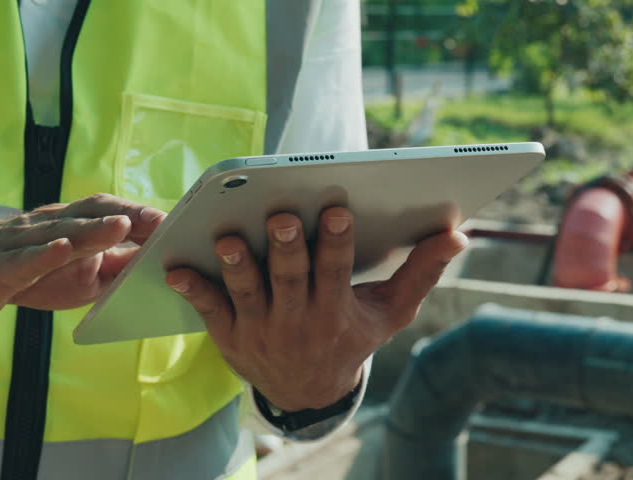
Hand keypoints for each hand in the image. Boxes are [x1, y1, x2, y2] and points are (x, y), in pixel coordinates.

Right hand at [0, 193, 164, 320]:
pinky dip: (44, 254)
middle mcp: (54, 224)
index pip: (115, 212)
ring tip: (122, 227)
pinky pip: (25, 259)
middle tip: (159, 220)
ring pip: (63, 232)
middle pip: (94, 214)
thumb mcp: (86, 274)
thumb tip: (165, 264)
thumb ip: (121, 265)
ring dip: (94, 230)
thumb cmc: (38, 272)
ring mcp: (27, 241)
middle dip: (128, 215)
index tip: (177, 220)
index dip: (144, 215)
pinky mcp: (1, 266)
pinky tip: (63, 250)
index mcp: (77, 223)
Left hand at [165, 207, 467, 411]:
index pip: (336, 273)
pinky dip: (193, 291)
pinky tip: (175, 269)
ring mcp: (261, 328)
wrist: (308, 391)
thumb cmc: (353, 337)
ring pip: (247, 293)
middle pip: (291, 280)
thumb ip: (422, 272)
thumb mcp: (391, 311)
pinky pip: (209, 311)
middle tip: (280, 216)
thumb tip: (457, 233)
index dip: (335, 242)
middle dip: (287, 249)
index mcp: (337, 310)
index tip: (335, 210)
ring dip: (237, 266)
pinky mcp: (229, 334)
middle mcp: (298, 320)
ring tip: (227, 238)